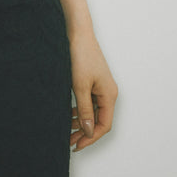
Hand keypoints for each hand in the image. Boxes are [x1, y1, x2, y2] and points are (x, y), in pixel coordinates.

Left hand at [69, 30, 117, 150]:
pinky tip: (70, 114)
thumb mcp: (80, 85)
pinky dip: (81, 110)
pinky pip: (89, 102)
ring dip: (82, 122)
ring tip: (67, 130)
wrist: (77, 31)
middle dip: (85, 132)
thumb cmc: (80, 55)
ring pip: (93, 112)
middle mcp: (108, 92)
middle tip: (70, 141)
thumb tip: (87, 130)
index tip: (77, 144)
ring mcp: (101, 86)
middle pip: (99, 120)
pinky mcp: (93, 81)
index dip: (90, 137)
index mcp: (109, 95)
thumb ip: (85, 110)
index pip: (104, 125)